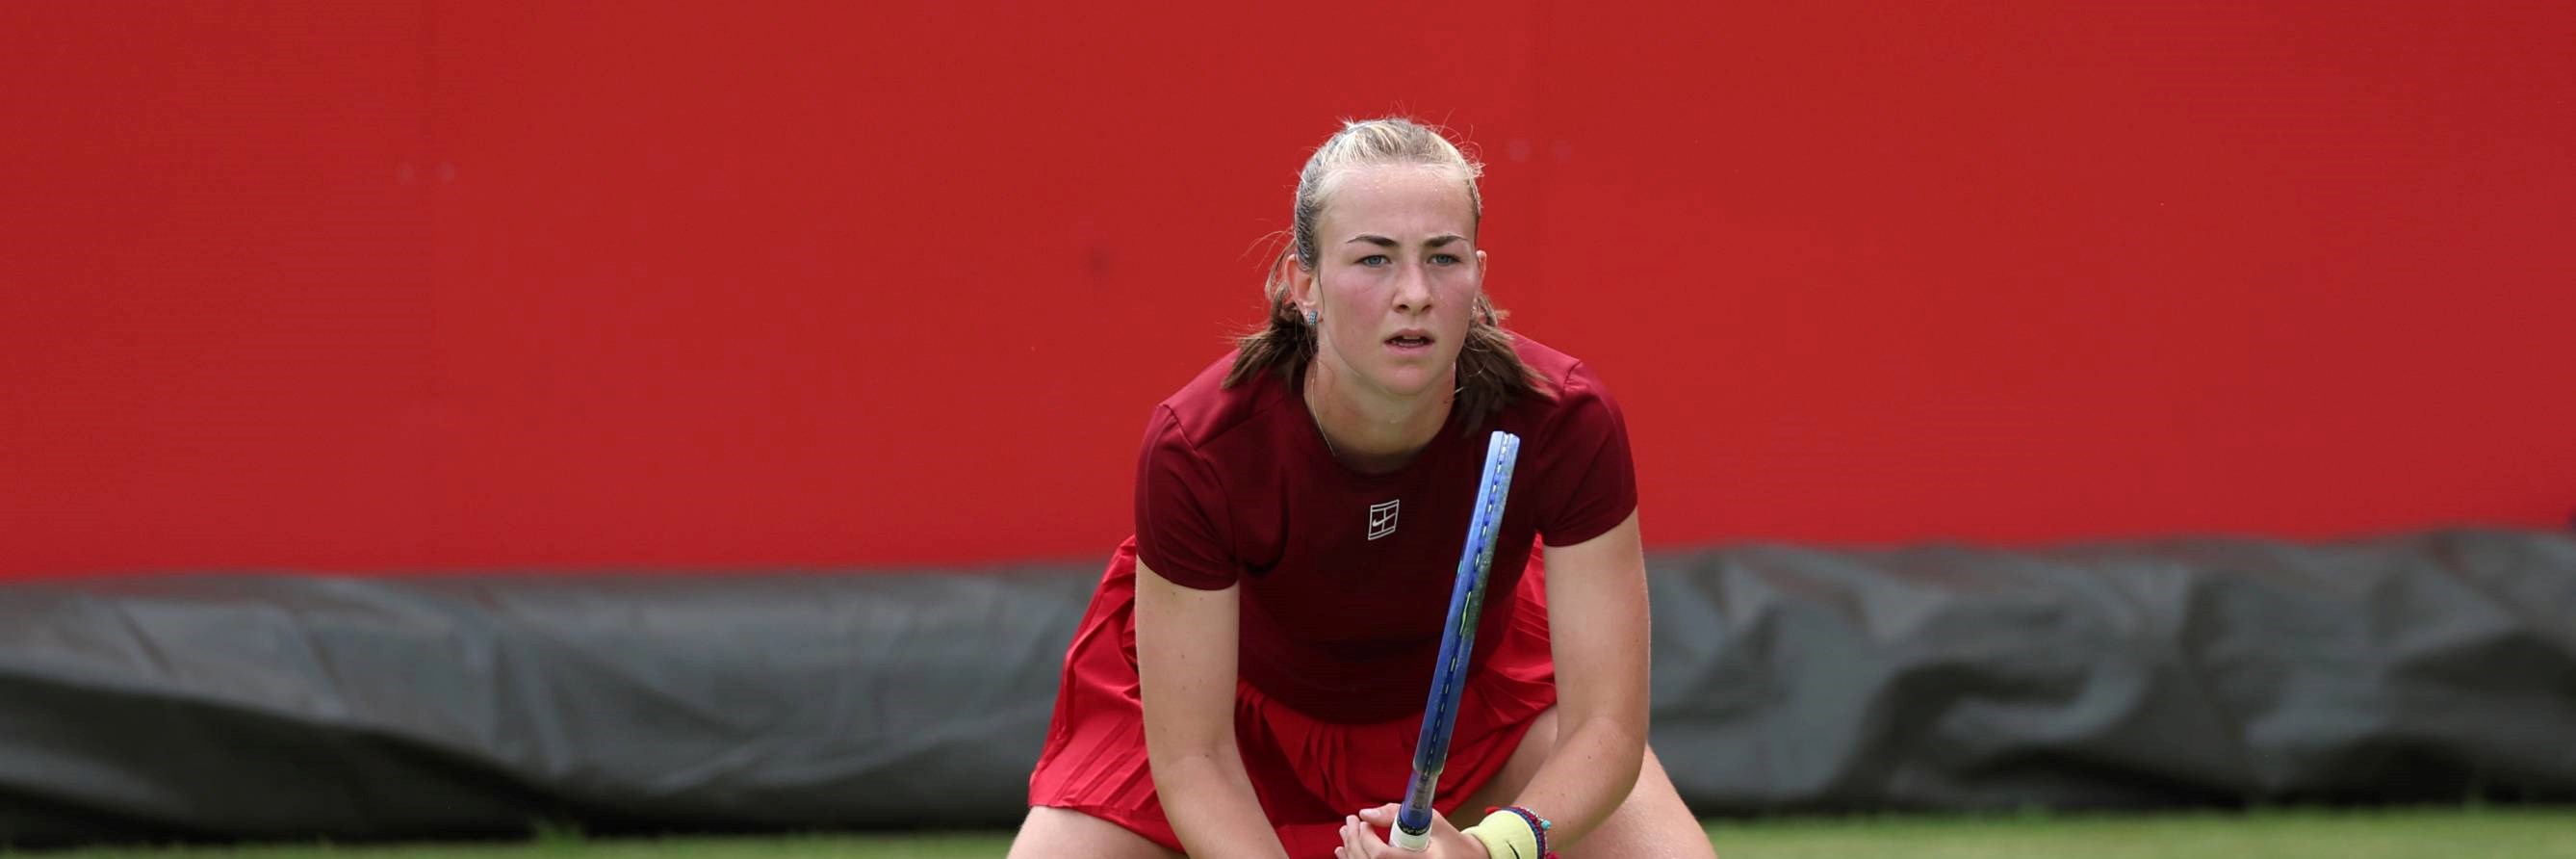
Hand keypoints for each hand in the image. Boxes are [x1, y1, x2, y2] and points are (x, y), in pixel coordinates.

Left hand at [1336, 803, 1487, 858]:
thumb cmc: (1450, 841)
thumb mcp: (1432, 821)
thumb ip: (1398, 814)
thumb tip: (1365, 812)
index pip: (1383, 857)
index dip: (1366, 839)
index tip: (1362, 822)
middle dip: (1354, 843)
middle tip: (1348, 824)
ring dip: (1351, 853)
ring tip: (1344, 834)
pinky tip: (1345, 852)